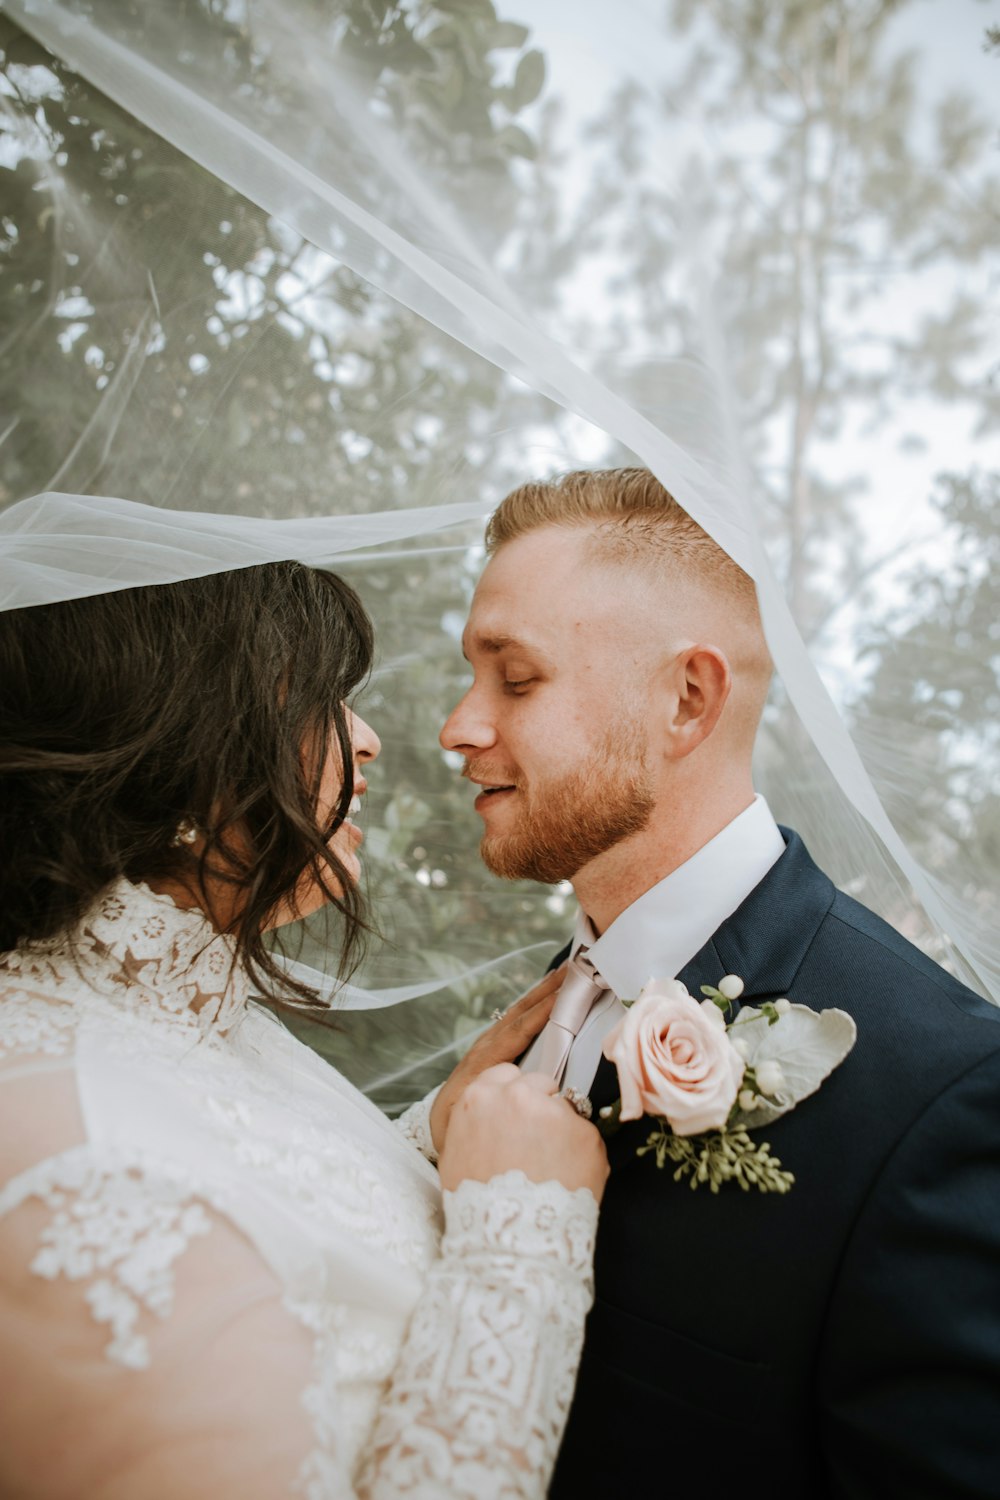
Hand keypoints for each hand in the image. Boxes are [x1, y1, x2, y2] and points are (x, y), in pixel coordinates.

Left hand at [430, 965, 566, 1153]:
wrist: (439, 1122)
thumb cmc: (456, 1124)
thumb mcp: (466, 1117)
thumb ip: (489, 1101)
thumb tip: (516, 1088)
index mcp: (483, 1062)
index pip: (517, 1032)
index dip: (540, 1014)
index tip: (562, 996)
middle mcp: (486, 1045)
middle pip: (520, 1012)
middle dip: (546, 990)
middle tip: (571, 969)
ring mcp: (489, 1042)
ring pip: (519, 1011)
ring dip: (543, 990)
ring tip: (565, 971)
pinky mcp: (494, 1044)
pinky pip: (518, 1018)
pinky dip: (535, 1001)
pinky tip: (549, 991)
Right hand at [438, 1063, 609, 1203]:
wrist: (510, 1242)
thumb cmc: (478, 1205)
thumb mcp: (456, 1153)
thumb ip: (476, 1120)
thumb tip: (492, 1114)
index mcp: (481, 1097)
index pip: (507, 1074)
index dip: (516, 1095)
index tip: (519, 1116)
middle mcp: (518, 1095)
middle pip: (540, 1084)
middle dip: (542, 1107)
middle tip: (538, 1145)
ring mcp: (555, 1112)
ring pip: (567, 1110)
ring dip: (563, 1132)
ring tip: (552, 1170)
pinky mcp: (586, 1134)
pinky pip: (587, 1138)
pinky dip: (582, 1156)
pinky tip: (567, 1180)